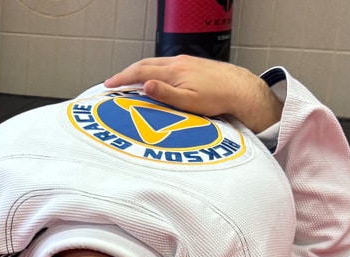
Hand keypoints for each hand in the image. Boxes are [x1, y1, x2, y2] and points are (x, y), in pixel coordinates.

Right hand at [103, 55, 283, 132]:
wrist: (240, 90)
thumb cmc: (217, 99)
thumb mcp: (188, 102)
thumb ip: (165, 93)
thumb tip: (145, 85)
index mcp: (174, 71)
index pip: (140, 72)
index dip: (122, 78)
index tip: (108, 84)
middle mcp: (178, 63)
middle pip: (145, 64)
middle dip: (126, 73)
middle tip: (114, 82)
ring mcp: (186, 62)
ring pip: (156, 63)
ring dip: (139, 70)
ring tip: (129, 81)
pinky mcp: (193, 64)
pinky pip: (166, 65)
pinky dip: (153, 70)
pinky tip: (154, 78)